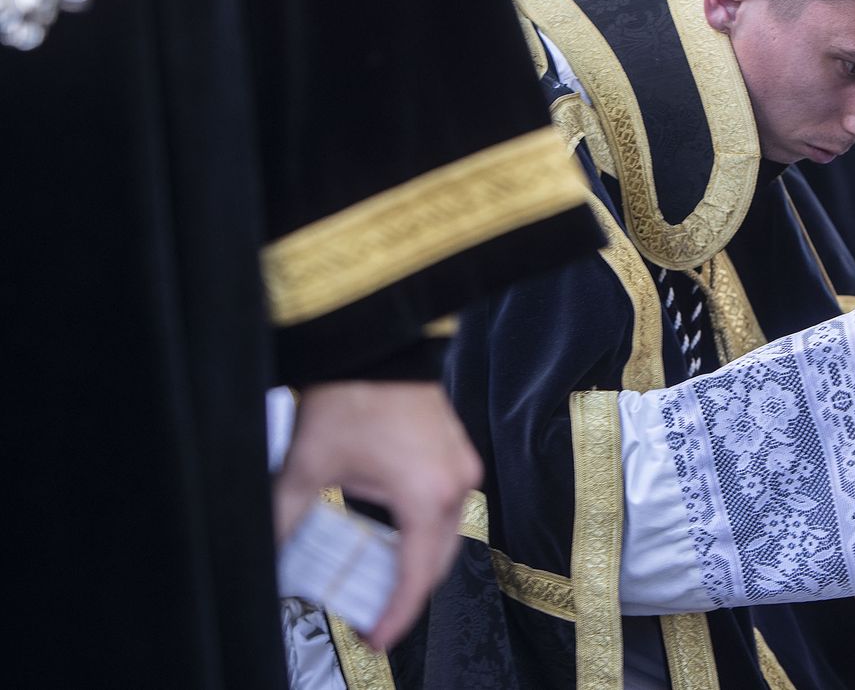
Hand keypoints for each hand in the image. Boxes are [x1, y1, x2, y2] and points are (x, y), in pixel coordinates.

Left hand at [273, 381, 481, 651]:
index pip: (416, 577)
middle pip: (440, 560)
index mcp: (425, 498)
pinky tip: (396, 532)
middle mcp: (456, 485)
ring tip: (383, 577)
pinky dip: (426, 527)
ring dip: (420, 559)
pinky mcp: (457, 448)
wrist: (375, 342)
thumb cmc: (350, 396)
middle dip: (410, 592)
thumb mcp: (307, 467)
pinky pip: (449, 503)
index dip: (397, 615)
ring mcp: (462, 464)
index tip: (377, 637)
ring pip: (448, 532)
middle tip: (377, 615)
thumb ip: (286, 521)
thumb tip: (269, 560)